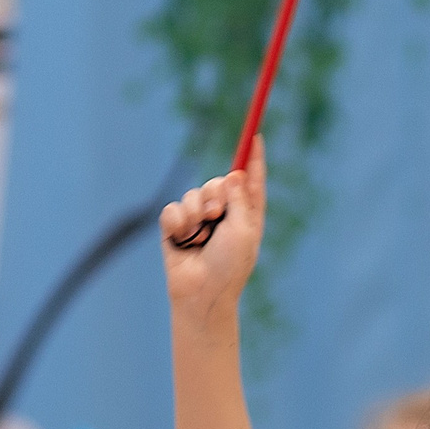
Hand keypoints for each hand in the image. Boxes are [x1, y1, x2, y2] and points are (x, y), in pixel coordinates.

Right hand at [158, 147, 267, 320]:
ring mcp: (198, 220)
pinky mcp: (176, 228)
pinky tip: (182, 240)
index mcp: (247, 215)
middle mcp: (224, 214)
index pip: (251, 181)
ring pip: (193, 194)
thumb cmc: (230, 265)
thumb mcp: (242, 229)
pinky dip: (177, 223)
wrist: (202, 292)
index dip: (254, 159)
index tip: (256, 136)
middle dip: (214, 193)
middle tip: (215, 213)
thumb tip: (235, 173)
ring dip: (195, 214)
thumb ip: (239, 198)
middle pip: (218, 182)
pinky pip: (173, 209)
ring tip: (198, 237)